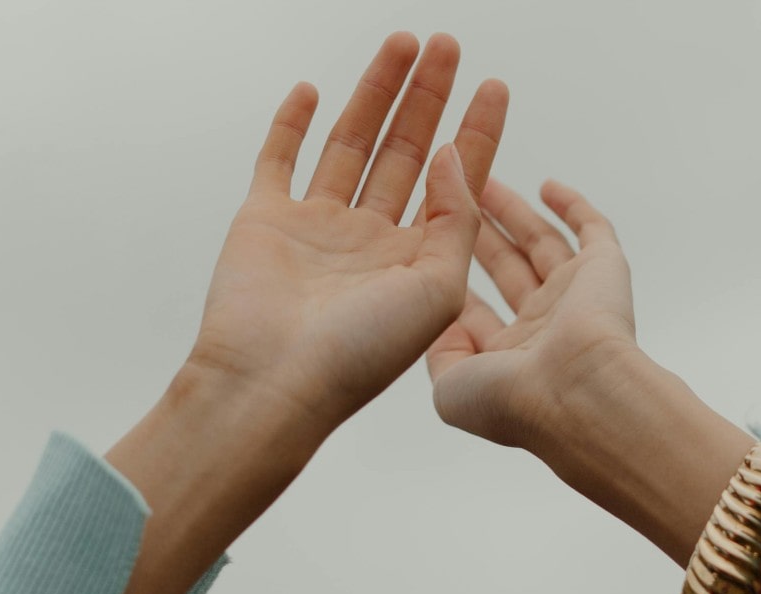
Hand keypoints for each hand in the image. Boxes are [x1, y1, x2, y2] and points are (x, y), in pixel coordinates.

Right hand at [77, 34, 506, 593]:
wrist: (277, 382)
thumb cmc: (362, 354)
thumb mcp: (440, 289)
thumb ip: (455, 220)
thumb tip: (454, 156)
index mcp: (417, 261)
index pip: (455, 182)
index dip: (476, 133)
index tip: (495, 86)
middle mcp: (371, 241)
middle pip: (407, 152)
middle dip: (430, 98)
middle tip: (449, 46)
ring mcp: (317, 228)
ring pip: (353, 145)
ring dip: (377, 94)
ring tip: (402, 45)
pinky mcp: (265, 220)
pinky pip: (279, 160)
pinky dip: (291, 124)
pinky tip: (313, 91)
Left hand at [426, 179, 760, 593]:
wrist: (576, 395)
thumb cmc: (514, 401)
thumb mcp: (450, 387)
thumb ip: (440, 353)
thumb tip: (444, 324)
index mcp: (509, 360)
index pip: (477, 315)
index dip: (451, 281)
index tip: (423, 247)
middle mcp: (542, 330)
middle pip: (505, 271)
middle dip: (478, 237)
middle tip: (453, 203)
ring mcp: (575, 299)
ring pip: (541, 245)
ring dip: (514, 214)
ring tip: (485, 181)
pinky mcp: (605, 271)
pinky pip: (593, 231)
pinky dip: (574, 207)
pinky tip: (548, 186)